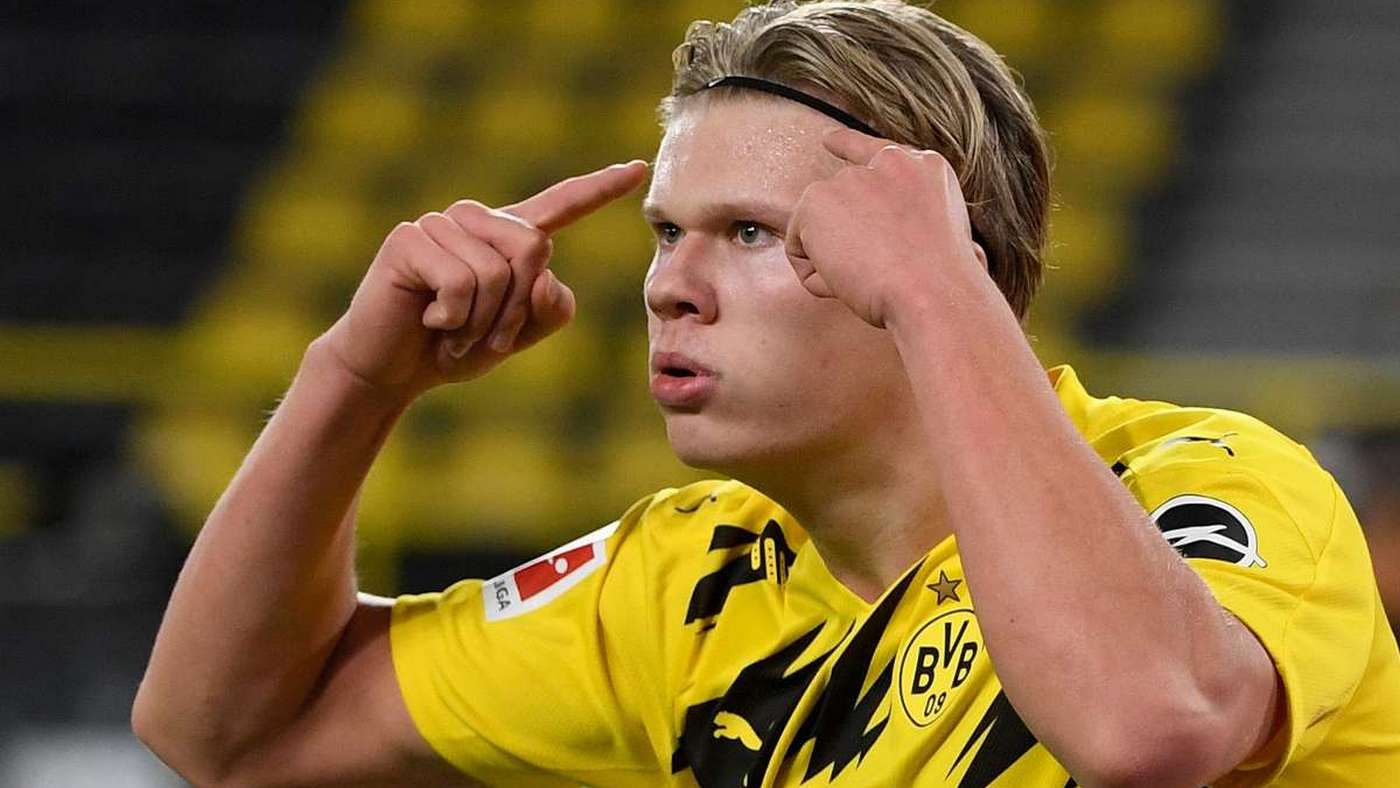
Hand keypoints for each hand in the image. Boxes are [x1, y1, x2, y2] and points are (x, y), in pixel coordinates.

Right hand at [319, 160, 648, 401]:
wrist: (390, 369)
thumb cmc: (454, 348)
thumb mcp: (517, 334)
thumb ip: (550, 307)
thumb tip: (541, 273)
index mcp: (507, 236)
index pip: (561, 204)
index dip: (600, 188)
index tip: (639, 169)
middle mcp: (475, 219)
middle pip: (534, 248)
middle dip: (516, 309)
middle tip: (483, 337)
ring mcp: (440, 223)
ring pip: (496, 271)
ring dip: (480, 321)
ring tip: (452, 330)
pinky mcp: (408, 238)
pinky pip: (460, 281)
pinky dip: (453, 318)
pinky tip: (429, 320)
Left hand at [784, 129, 986, 327]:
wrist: (934, 293)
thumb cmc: (943, 285)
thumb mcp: (942, 238)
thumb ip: (910, 221)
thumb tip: (885, 245)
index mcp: (925, 169)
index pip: (876, 152)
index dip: (848, 146)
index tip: (828, 141)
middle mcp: (887, 163)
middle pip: (839, 204)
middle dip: (845, 243)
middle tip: (880, 271)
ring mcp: (851, 178)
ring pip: (818, 231)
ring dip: (834, 262)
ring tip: (871, 276)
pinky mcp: (818, 199)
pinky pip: (798, 250)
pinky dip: (816, 277)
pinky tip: (849, 280)